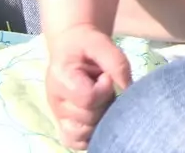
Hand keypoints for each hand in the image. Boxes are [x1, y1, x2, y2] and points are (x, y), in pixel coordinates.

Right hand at [45, 24, 132, 149]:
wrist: (71, 45)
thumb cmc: (86, 44)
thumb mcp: (102, 43)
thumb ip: (117, 63)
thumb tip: (128, 88)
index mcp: (61, 78)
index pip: (87, 99)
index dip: (104, 90)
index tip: (106, 76)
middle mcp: (56, 101)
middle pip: (87, 118)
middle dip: (104, 104)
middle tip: (106, 87)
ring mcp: (59, 115)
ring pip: (82, 134)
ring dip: (99, 120)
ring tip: (101, 101)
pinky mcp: (64, 124)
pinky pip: (75, 142)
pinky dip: (90, 135)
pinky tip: (99, 119)